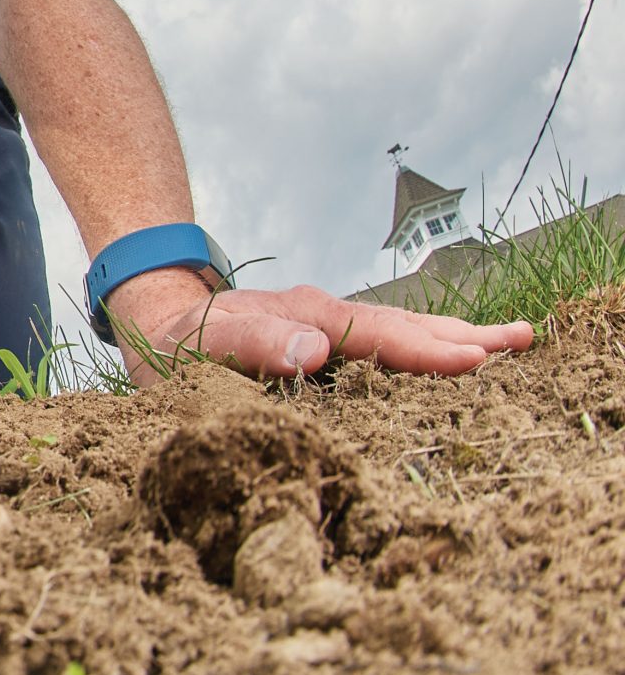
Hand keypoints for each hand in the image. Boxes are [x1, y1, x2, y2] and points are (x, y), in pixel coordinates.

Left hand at [104, 268, 533, 384]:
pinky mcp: (328, 337)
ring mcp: (328, 324)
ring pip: (400, 329)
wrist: (154, 318)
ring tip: (514, 341)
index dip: (420, 351)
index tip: (471, 360)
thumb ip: (252, 345)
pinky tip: (463, 354)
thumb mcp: (198, 343)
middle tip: (520, 342)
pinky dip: (428, 345)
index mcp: (300, 317)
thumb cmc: (174, 341)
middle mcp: (322, 315)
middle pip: (400, 326)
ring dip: (455, 337)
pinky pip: (386, 341)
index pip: (372, 336)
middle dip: (460, 337)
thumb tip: (313, 351)